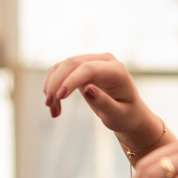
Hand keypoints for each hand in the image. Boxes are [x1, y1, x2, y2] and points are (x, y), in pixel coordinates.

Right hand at [42, 53, 158, 146]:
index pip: (89, 68)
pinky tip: (54, 106)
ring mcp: (92, 61)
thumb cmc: (126, 116)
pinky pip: (60, 72)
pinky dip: (53, 87)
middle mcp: (104, 61)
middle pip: (72, 63)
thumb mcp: (118, 115)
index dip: (71, 80)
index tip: (59, 97)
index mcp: (117, 71)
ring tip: (51, 109)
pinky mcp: (81, 67)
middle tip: (49, 104)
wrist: (128, 114)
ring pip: (63, 67)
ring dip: (52, 86)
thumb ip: (105, 103)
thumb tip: (88, 89)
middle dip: (57, 83)